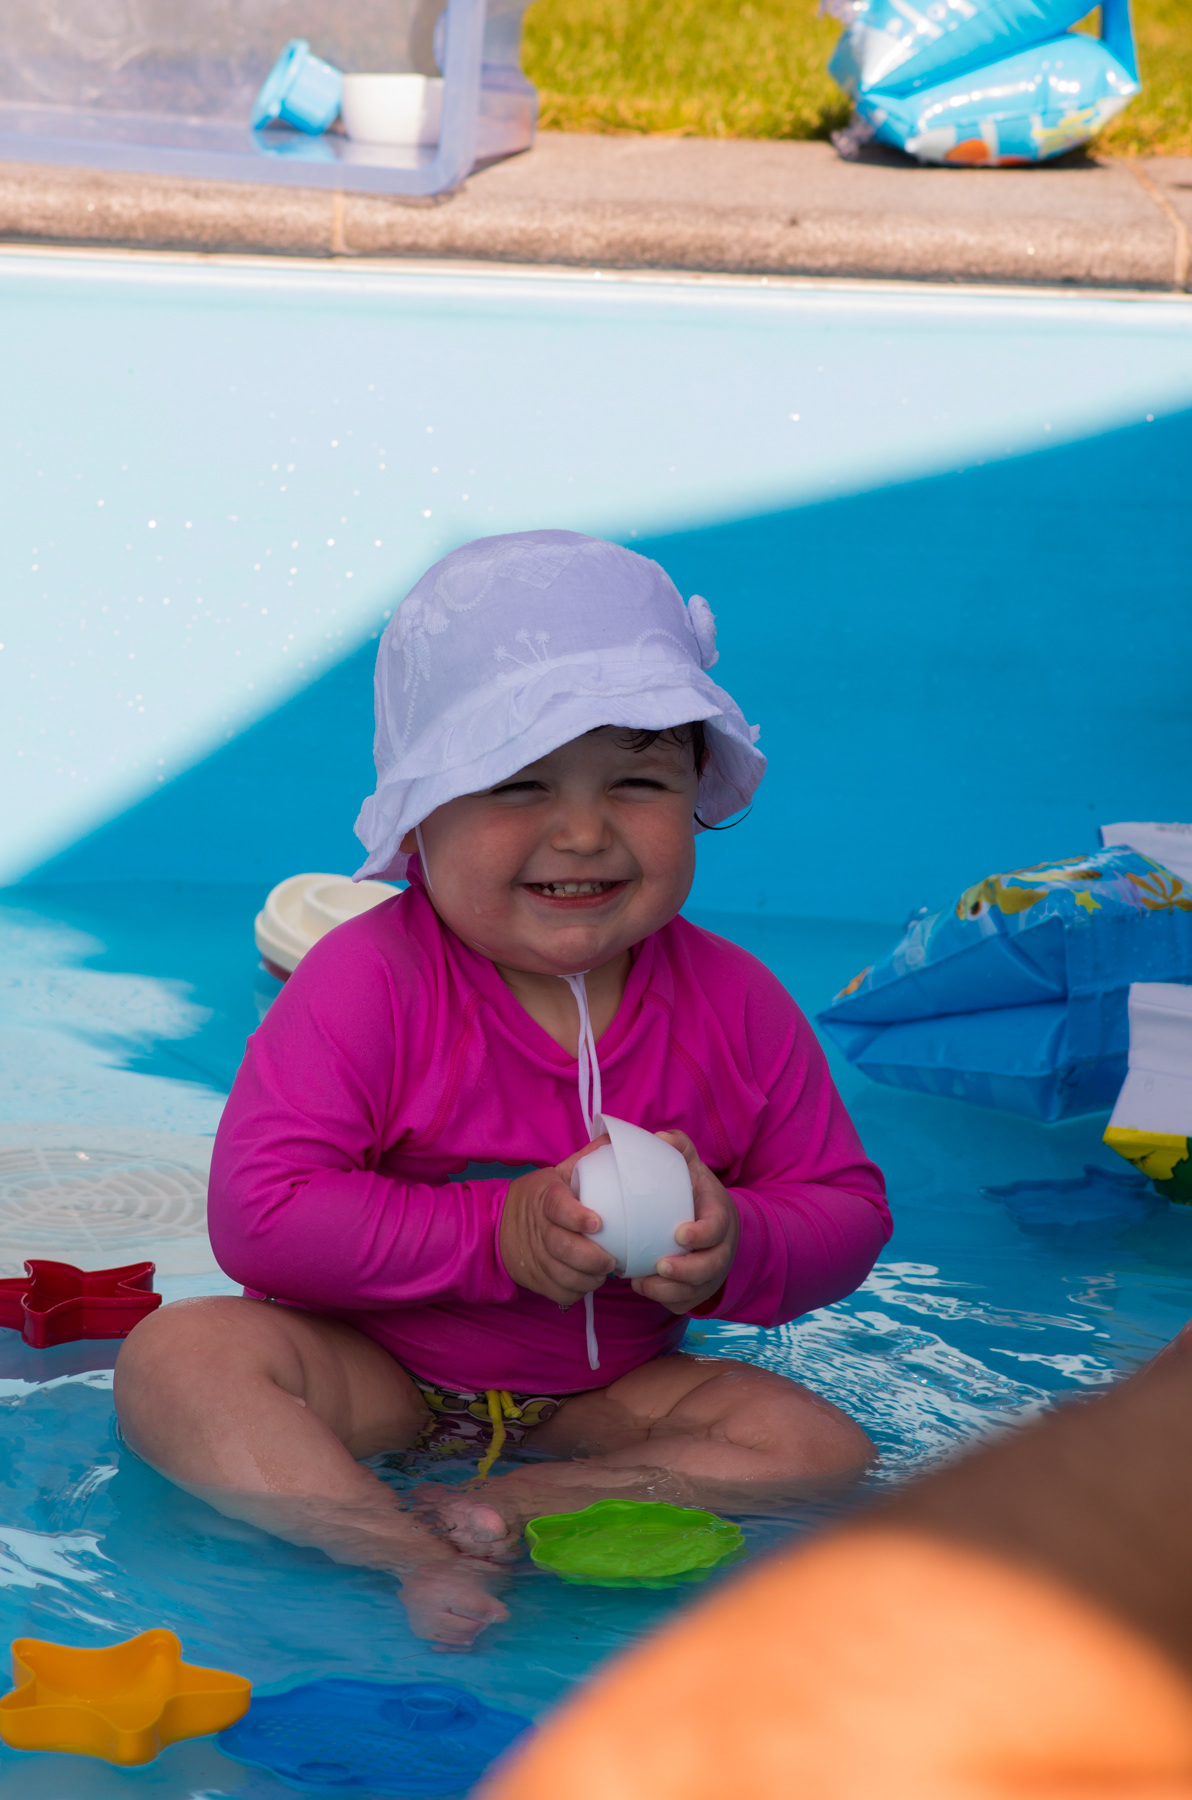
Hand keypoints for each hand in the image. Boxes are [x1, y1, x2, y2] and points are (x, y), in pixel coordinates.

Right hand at [499, 1145, 615, 1307]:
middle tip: (612, 1258)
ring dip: (589, 1278)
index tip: (598, 1222)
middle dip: (592, 1258)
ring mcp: (535, 1256)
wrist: (496, 1224)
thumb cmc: (539, 1197)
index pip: (558, 1207)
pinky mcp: (535, 1278)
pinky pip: (560, 1293)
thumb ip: (586, 1160)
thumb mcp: (557, 1175)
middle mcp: (539, 1229)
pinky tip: (588, 1280)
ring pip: (565, 1276)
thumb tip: (614, 1140)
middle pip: (563, 1248)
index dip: (577, 1216)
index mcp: (545, 1199)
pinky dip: (578, 1291)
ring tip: (604, 1270)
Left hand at [631, 1131, 738, 1314]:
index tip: (679, 1234)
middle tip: (659, 1266)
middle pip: (712, 1267)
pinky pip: (685, 1303)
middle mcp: (721, 1248)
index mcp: (720, 1217)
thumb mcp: (691, 1168)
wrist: (710, 1224)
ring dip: (669, 1290)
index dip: (702, 1234)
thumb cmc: (693, 1194)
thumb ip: (679, 1148)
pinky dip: (666, 1300)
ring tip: (640, 1282)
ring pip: (697, 1291)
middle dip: (686, 1271)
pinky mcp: (699, 1290)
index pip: (718, 1228)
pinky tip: (644, 1288)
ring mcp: (712, 1273)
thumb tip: (660, 1138)